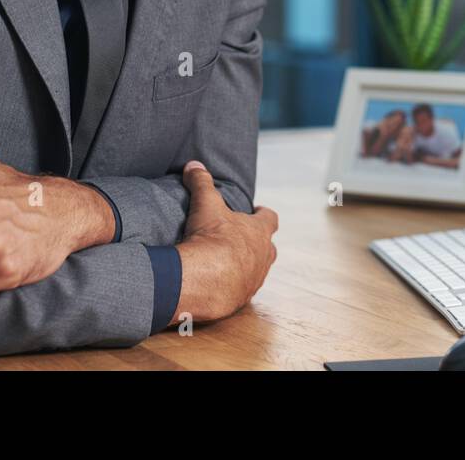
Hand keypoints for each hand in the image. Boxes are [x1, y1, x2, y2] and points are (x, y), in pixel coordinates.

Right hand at [171, 161, 277, 324]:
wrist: (205, 280)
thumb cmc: (212, 239)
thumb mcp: (206, 205)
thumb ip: (201, 182)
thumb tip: (194, 165)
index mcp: (260, 232)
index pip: (270, 218)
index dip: (263, 213)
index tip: (257, 210)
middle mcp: (263, 257)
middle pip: (269, 247)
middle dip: (259, 242)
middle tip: (244, 239)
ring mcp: (254, 280)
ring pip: (258, 271)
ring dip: (247, 266)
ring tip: (231, 263)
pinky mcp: (241, 299)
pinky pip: (241, 291)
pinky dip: (232, 286)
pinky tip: (219, 284)